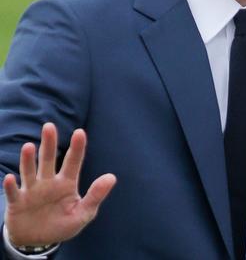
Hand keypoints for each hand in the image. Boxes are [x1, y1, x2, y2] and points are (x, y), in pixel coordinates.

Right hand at [2, 123, 115, 246]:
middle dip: (49, 143)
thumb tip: (112, 177)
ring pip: (29, 172)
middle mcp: (48, 182)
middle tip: (49, 126)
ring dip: (28, 160)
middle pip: (48, 160)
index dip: (77, 148)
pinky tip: (10, 178)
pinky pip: (14, 193)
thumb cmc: (63, 224)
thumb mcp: (83, 213)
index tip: (80, 132)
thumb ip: (95, 195)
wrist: (39, 242)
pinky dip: (11, 186)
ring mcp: (32, 191)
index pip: (73, 162)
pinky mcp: (18, 203)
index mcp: (66, 183)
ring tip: (28, 146)